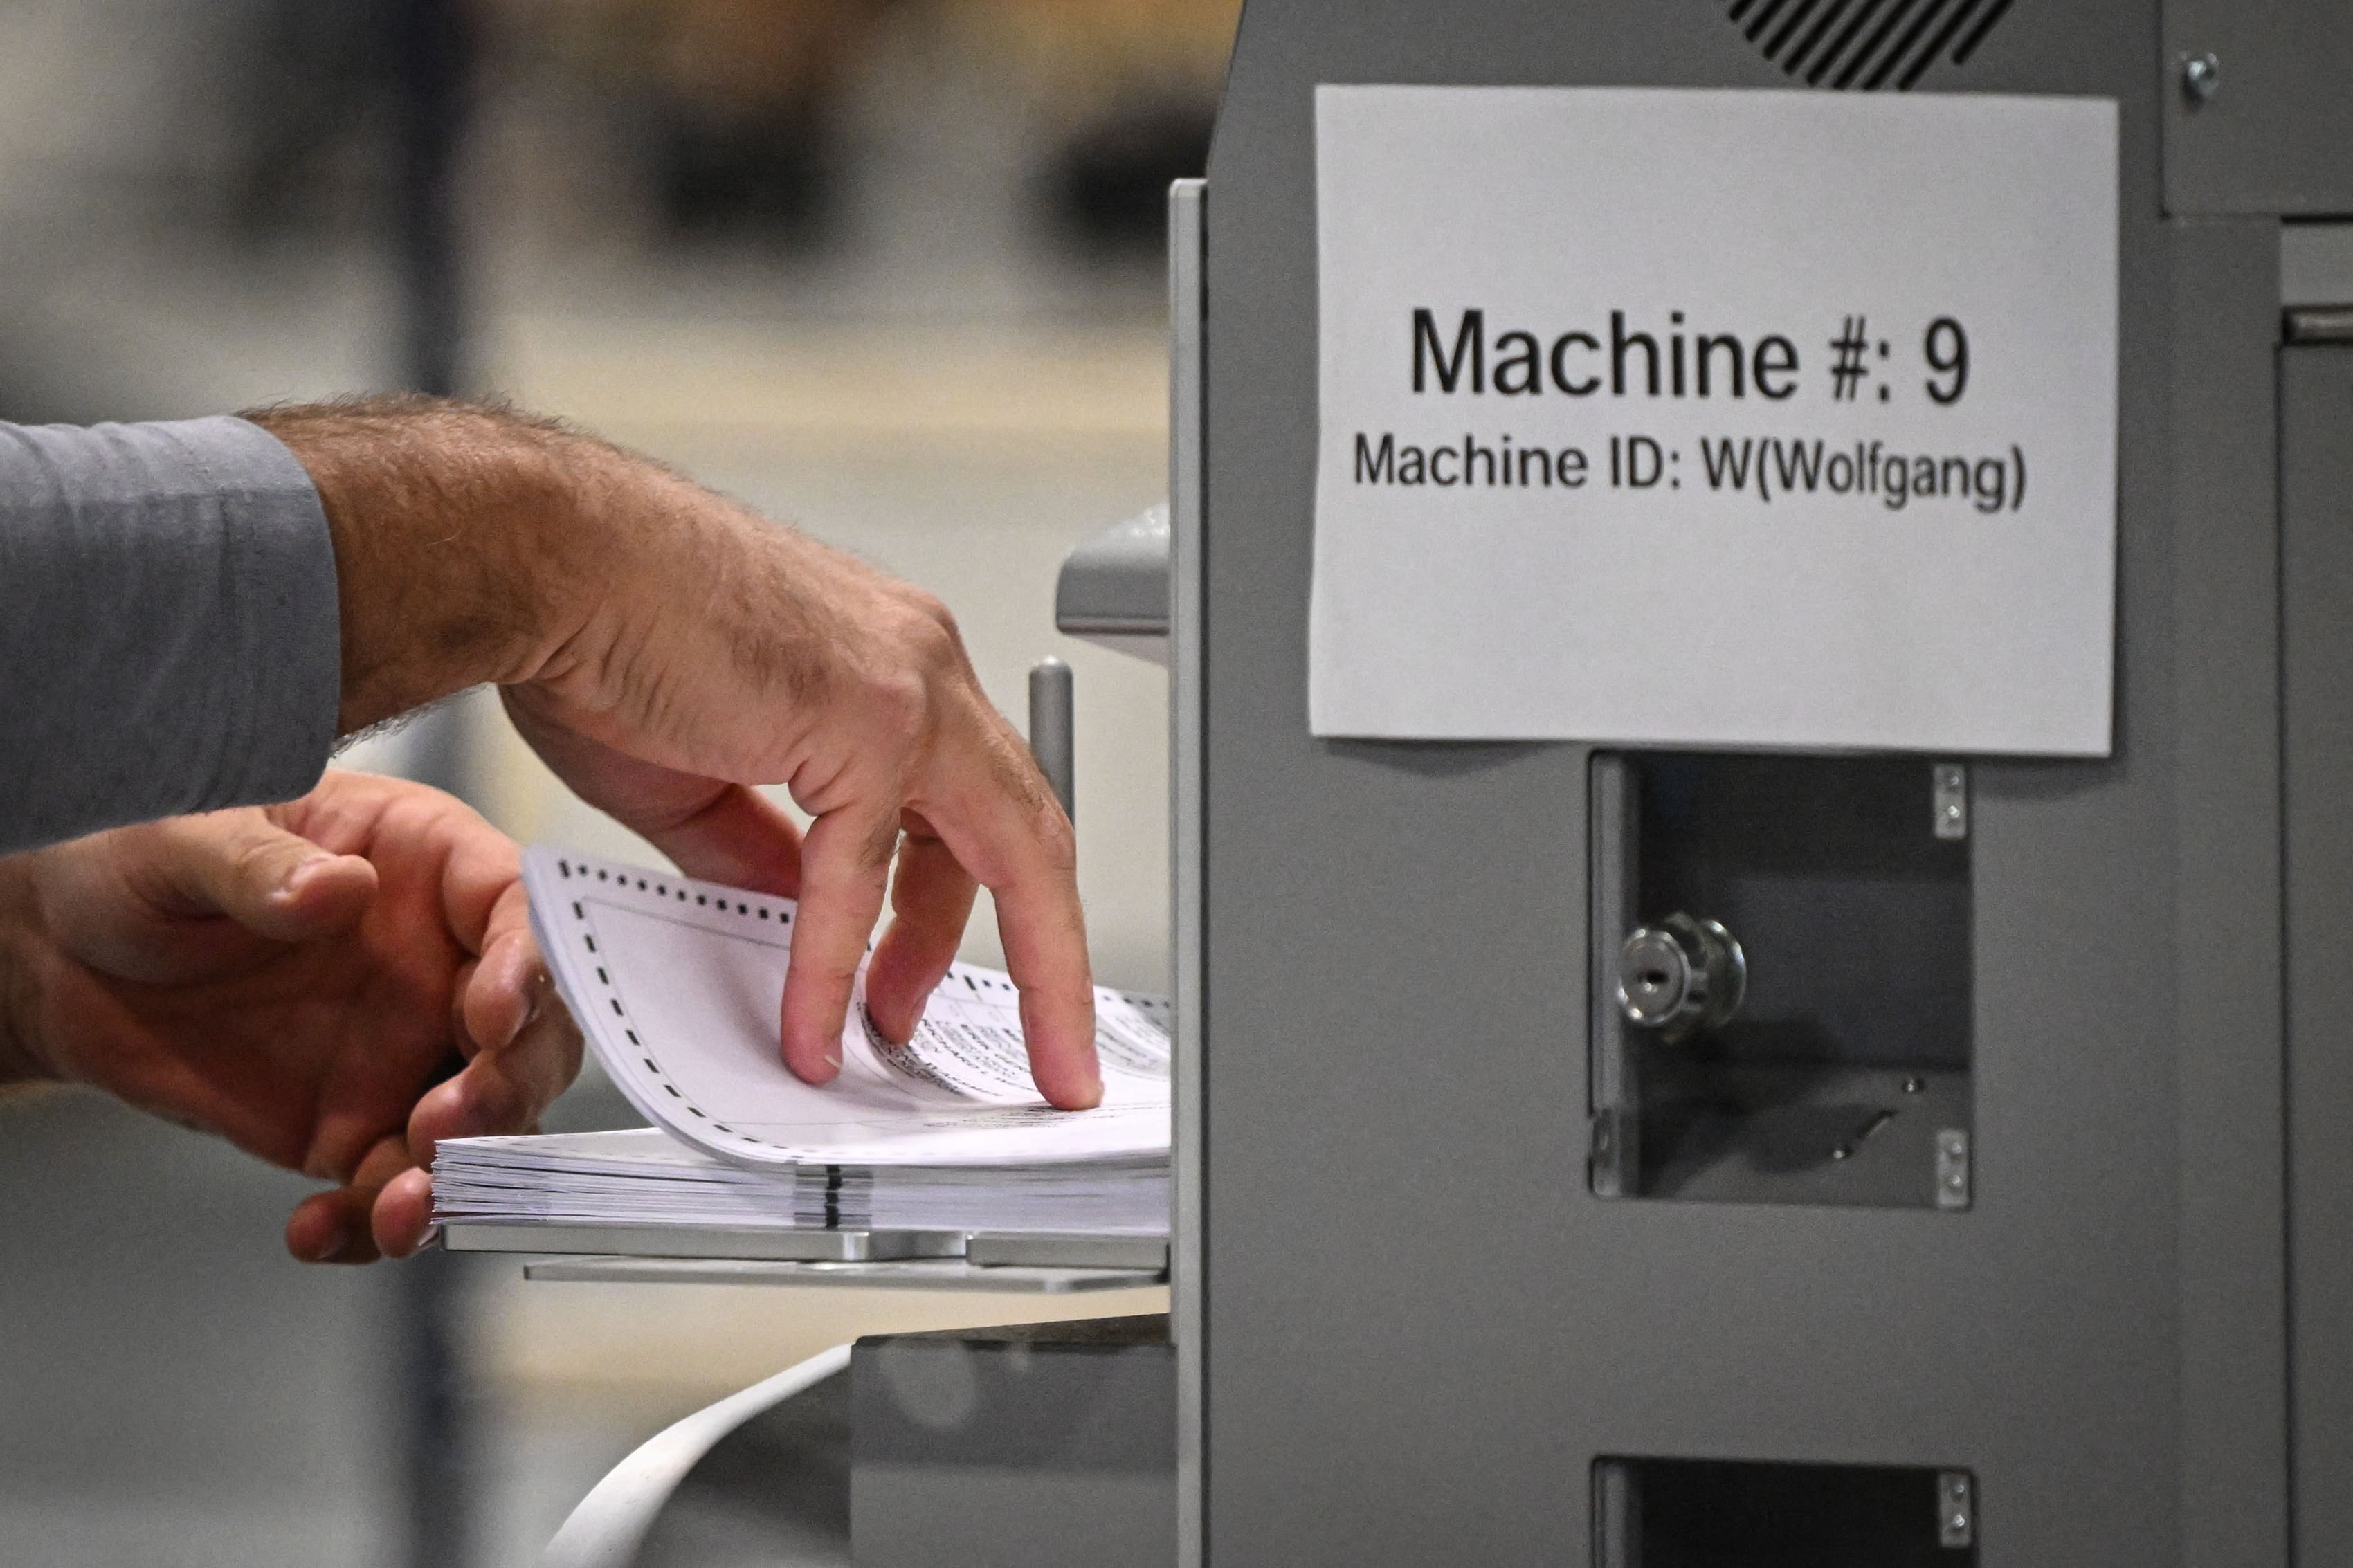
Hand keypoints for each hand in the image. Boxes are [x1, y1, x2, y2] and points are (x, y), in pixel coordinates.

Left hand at [0, 770, 579, 1261]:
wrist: (68, 959)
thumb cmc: (138, 863)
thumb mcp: (180, 841)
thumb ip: (260, 862)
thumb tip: (341, 888)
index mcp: (424, 864)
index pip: (517, 906)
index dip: (529, 964)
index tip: (493, 1017)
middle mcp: (440, 963)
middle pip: (533, 1030)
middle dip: (509, 1088)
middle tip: (446, 1125)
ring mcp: (407, 1050)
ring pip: (485, 1125)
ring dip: (457, 1176)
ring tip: (392, 1209)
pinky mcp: (358, 1125)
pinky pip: (392, 1185)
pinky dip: (367, 1224)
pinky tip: (315, 1229)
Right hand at [253, 400, 1098, 1107]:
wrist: (544, 556)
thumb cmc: (605, 632)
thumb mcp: (707, 778)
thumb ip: (771, 856)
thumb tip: (801, 925)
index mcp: (898, 671)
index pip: (985, 808)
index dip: (993, 908)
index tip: (961, 979)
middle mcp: (925, 668)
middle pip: (1033, 837)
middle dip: (1045, 958)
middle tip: (1042, 1051)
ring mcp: (909, 688)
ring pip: (1005, 854)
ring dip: (980, 971)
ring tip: (924, 1051)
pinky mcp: (866, 717)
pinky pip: (862, 872)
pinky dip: (833, 964)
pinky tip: (814, 1028)